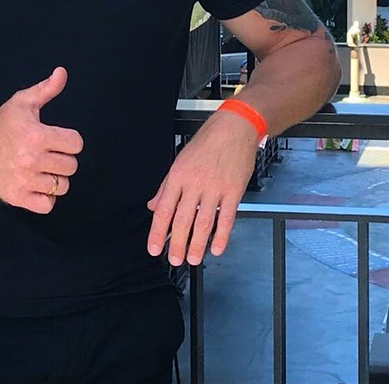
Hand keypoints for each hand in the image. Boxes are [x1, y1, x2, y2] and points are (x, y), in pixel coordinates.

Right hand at [0, 67, 82, 213]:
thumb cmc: (0, 123)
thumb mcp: (22, 102)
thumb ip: (46, 89)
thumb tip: (62, 72)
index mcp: (37, 136)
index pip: (76, 144)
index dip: (70, 140)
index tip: (57, 138)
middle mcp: (32, 160)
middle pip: (71, 166)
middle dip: (63, 158)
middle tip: (49, 153)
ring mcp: (24, 181)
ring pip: (62, 186)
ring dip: (56, 178)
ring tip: (43, 168)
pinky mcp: (17, 198)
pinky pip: (47, 205)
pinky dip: (47, 198)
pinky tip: (38, 185)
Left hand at [146, 110, 259, 265]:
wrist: (234, 128)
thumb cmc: (207, 142)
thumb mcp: (180, 160)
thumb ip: (166, 186)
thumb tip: (154, 206)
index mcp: (178, 176)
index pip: (164, 210)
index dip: (158, 233)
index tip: (154, 248)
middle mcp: (195, 184)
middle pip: (182, 220)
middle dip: (177, 244)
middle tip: (175, 260)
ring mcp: (215, 188)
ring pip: (203, 223)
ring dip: (197, 245)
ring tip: (193, 259)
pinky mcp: (233, 191)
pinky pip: (227, 218)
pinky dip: (222, 235)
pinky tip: (217, 247)